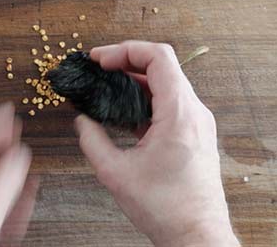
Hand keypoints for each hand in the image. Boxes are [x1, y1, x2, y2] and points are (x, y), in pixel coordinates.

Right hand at [76, 41, 238, 246]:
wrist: (195, 235)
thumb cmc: (166, 208)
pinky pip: (168, 102)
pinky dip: (144, 97)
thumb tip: (81, 121)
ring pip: (165, 83)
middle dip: (125, 61)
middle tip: (98, 67)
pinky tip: (122, 110)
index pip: (158, 58)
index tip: (100, 59)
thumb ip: (92, 140)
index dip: (125, 50)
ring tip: (106, 85)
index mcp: (179, 115)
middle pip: (162, 66)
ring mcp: (196, 123)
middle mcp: (194, 113)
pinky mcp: (193, 133)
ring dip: (134, 79)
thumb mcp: (115, 172)